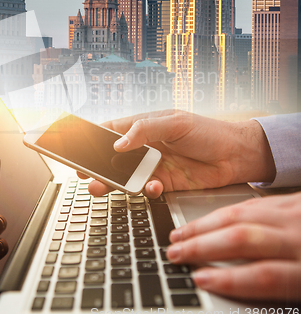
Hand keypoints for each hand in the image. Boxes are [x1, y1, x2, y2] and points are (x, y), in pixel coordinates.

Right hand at [82, 110, 275, 197]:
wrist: (237, 156)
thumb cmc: (207, 131)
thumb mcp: (175, 123)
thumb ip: (144, 130)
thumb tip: (118, 144)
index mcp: (144, 127)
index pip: (112, 130)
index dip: (93, 138)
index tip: (76, 146)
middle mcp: (145, 147)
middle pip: (112, 157)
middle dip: (96, 165)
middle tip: (83, 172)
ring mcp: (153, 166)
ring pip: (124, 176)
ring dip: (113, 183)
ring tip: (102, 187)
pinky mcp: (164, 183)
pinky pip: (146, 190)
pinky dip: (145, 191)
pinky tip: (153, 187)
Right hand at [167, 192, 300, 300]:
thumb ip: (280, 285)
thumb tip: (232, 285)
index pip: (265, 275)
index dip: (228, 279)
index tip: (199, 279)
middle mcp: (300, 235)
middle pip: (242, 239)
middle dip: (202, 246)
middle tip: (175, 253)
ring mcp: (296, 213)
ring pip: (240, 215)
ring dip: (204, 225)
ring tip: (181, 234)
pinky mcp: (294, 200)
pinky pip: (252, 202)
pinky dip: (225, 211)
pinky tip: (209, 218)